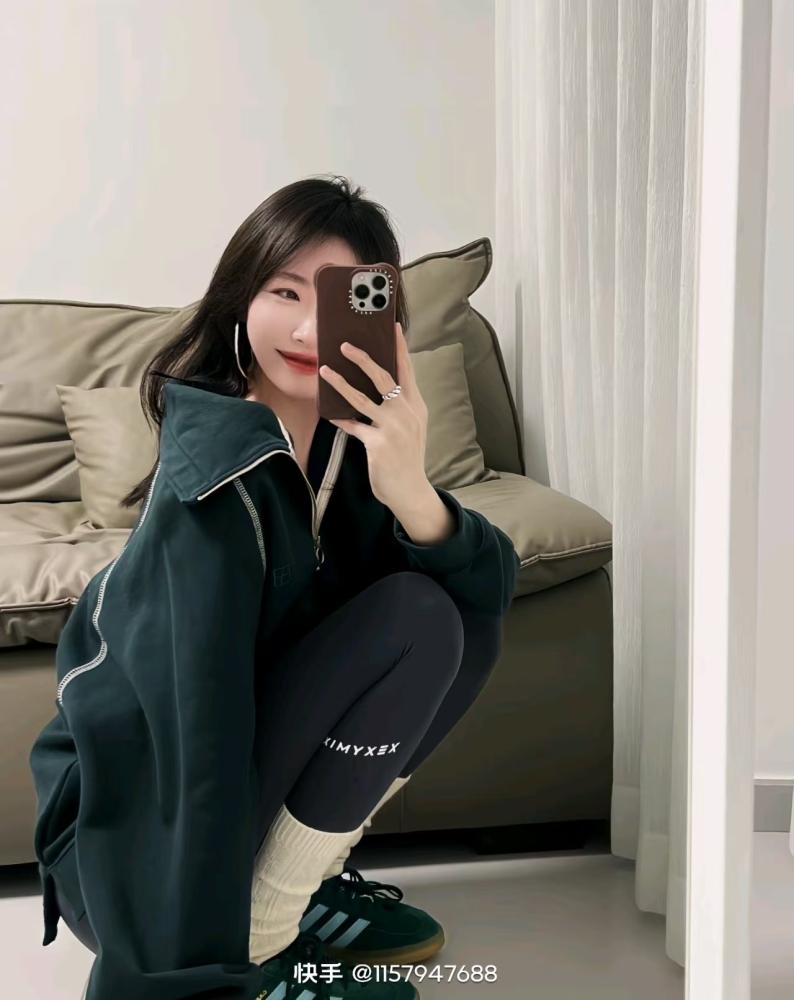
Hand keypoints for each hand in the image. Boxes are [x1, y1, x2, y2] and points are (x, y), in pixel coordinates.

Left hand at [319, 322, 430, 510]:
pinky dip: (340, 419)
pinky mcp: (377, 444)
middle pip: (383, 377)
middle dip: (362, 358)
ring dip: (340, 382)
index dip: (399, 348)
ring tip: (324, 370)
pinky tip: (329, 413)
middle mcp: (406, 413)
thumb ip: (398, 407)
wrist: (410, 490)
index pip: (406, 370)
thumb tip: (379, 387)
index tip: (391, 327)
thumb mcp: (411, 427)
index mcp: (416, 405)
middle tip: (345, 345)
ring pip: (361, 398)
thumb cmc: (407, 457)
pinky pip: (353, 426)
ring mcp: (392, 428)